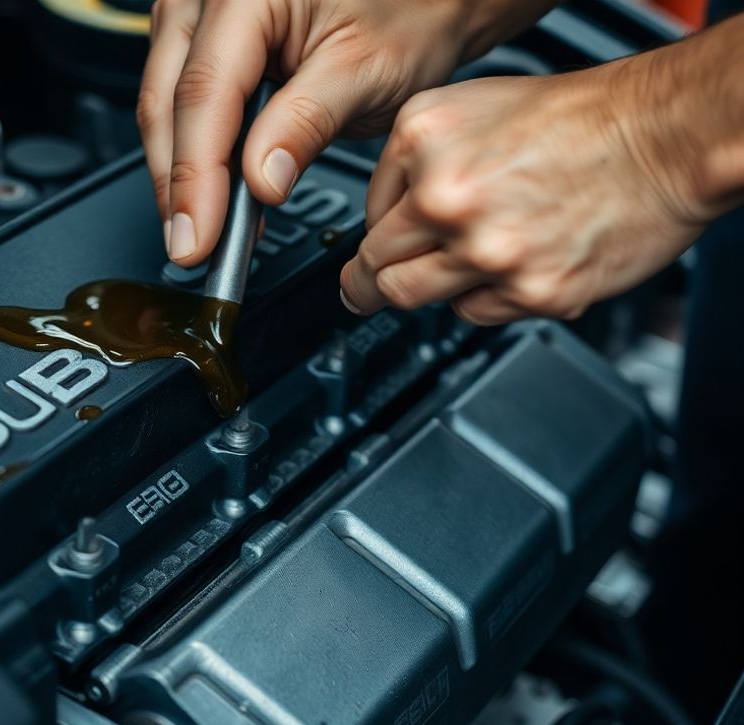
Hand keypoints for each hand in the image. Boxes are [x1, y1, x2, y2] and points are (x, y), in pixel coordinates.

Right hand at [139, 0, 551, 264]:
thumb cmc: (410, 9)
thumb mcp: (367, 69)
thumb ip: (307, 122)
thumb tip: (259, 183)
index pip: (204, 94)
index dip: (195, 176)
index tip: (199, 236)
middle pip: (168, 100)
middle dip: (177, 183)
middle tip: (194, 247)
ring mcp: (198, 12)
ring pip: (163, 102)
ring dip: (179, 170)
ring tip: (203, 228)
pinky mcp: (202, 35)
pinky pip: (179, 95)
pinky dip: (193, 147)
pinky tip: (211, 190)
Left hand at [340, 61, 717, 324]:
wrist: (663, 136)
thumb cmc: (576, 119)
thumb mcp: (463, 110)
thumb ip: (409, 164)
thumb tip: (376, 220)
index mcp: (424, 149)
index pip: (365, 217)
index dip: (372, 234)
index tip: (373, 250)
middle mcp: (448, 201)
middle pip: (376, 271)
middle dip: (367, 284)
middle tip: (363, 293)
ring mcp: (490, 253)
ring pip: (417, 299)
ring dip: (425, 292)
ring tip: (452, 273)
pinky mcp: (534, 293)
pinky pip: (477, 314)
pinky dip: (486, 298)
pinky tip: (514, 265)